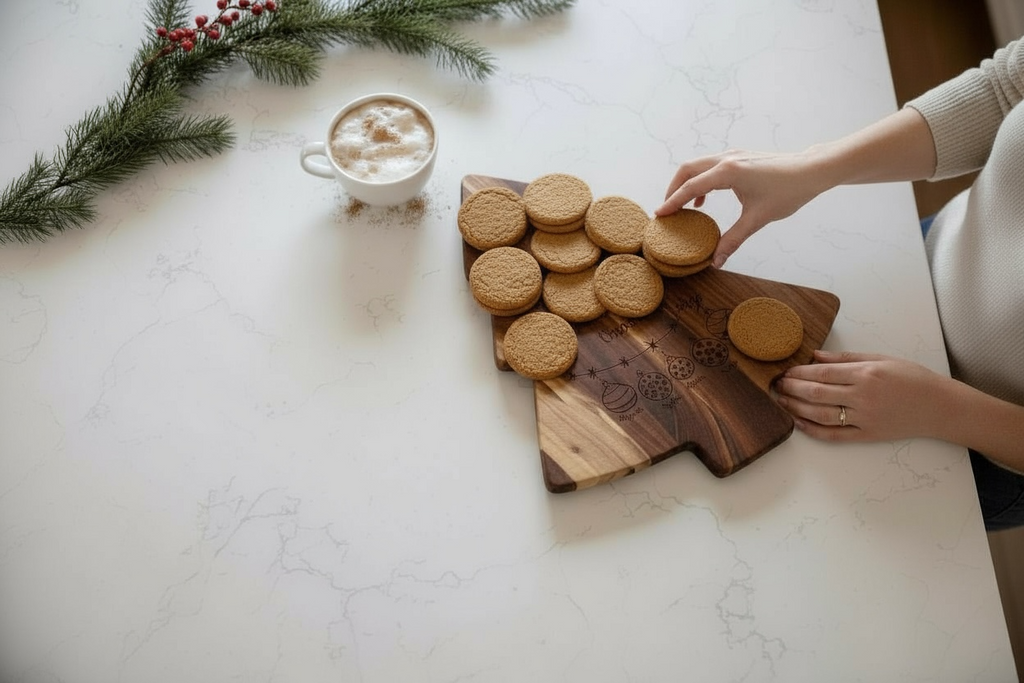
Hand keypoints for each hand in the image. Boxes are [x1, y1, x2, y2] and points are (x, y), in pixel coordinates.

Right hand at [655, 149, 829, 267]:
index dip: (673, 202)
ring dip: (686, 184)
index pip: (691, 187)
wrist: (811, 170)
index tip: (660, 215)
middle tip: (667, 210)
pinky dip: (700, 181)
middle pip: (687, 169)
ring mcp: (733, 155)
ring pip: (698, 166)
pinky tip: (704, 200)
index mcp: (728, 172)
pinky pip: (710, 167)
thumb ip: (732, 239)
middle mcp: (727, 159)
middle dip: (673, 189)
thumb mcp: (758, 219)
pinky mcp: (739, 157)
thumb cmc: (789, 191)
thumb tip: (716, 261)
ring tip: (682, 207)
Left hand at [772, 350, 951, 442]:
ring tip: (780, 400)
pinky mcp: (867, 436)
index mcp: (866, 374)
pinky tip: (798, 422)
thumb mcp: (881, 359)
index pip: (822, 373)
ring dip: (796, 407)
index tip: (785, 370)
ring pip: (820, 414)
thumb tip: (816, 356)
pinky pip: (834, 435)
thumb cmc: (912, 379)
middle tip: (775, 384)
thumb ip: (846, 358)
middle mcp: (862, 397)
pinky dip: (812, 430)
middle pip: (817, 393)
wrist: (939, 407)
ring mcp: (864, 418)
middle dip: (792, 388)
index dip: (799, 372)